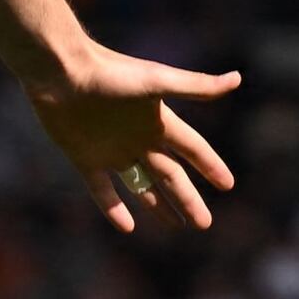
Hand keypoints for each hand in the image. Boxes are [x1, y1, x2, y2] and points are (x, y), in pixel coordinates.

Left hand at [29, 44, 241, 233]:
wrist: (61, 71)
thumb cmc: (110, 73)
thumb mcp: (156, 80)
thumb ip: (195, 87)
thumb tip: (237, 79)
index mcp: (158, 121)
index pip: (193, 149)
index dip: (211, 165)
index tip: (228, 185)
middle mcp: (139, 138)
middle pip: (171, 175)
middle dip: (188, 199)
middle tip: (204, 223)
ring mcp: (112, 150)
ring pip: (141, 185)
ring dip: (158, 205)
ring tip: (175, 226)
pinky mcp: (85, 158)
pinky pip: (103, 190)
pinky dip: (114, 208)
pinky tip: (127, 227)